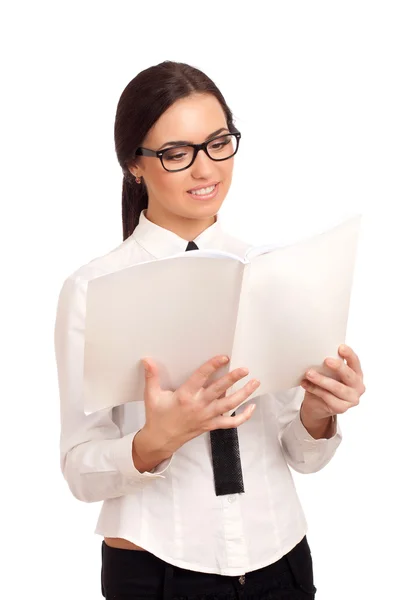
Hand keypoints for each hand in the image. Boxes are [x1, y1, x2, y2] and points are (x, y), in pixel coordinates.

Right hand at [132, 355, 259, 469]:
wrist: (161, 440)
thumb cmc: (157, 416)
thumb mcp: (152, 395)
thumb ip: (152, 377)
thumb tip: (147, 360)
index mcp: (184, 396)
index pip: (201, 378)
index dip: (212, 366)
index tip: (223, 357)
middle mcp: (198, 406)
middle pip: (219, 390)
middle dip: (233, 379)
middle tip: (245, 369)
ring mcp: (206, 416)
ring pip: (229, 405)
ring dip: (244, 394)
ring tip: (255, 383)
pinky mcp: (211, 425)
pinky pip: (230, 422)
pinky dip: (243, 416)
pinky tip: (252, 407)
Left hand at [300, 344, 365, 426]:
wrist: (318, 405)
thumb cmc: (325, 385)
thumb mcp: (328, 373)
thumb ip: (329, 366)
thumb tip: (318, 354)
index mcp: (357, 374)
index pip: (355, 362)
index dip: (349, 354)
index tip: (340, 347)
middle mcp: (358, 386)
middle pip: (349, 375)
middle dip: (338, 367)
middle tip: (326, 360)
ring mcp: (352, 399)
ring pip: (336, 387)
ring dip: (321, 380)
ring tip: (309, 373)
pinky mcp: (342, 408)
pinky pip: (327, 397)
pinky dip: (315, 389)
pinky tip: (306, 384)